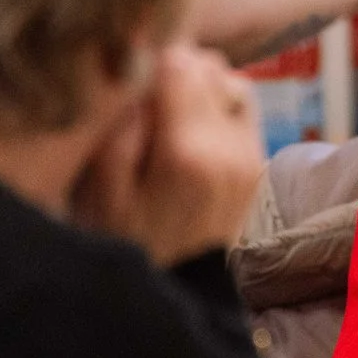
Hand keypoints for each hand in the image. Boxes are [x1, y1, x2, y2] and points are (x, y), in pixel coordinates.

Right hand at [72, 44, 264, 266]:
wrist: (176, 296)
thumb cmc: (125, 243)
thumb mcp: (101, 188)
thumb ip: (121, 123)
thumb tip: (140, 64)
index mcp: (189, 152)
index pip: (180, 61)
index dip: (148, 61)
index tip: (126, 81)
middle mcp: (231, 149)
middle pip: (207, 66)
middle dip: (172, 71)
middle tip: (141, 102)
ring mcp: (251, 157)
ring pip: (230, 81)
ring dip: (198, 87)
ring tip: (164, 117)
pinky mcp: (257, 164)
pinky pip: (241, 109)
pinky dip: (215, 108)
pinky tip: (186, 134)